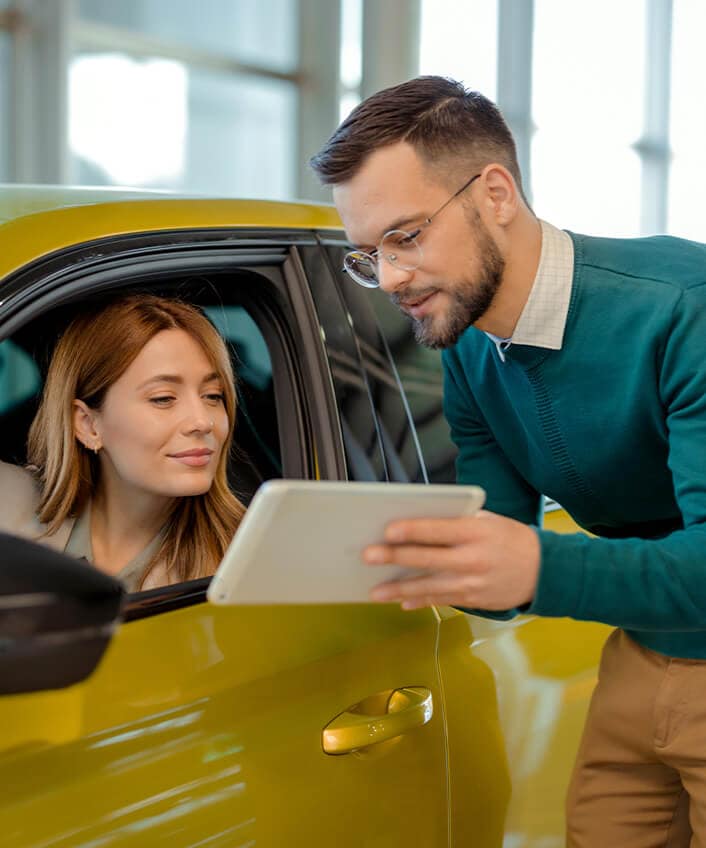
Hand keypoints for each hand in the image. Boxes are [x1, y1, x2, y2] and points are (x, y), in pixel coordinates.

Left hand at [363, 510, 539, 610]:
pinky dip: (419, 600)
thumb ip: (458, 521)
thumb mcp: (489, 520)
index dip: (411, 531)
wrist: (545, 572)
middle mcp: (471, 559)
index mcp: (475, 533)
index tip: (388, 531)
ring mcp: (471, 583)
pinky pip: (440, 600)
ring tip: (375, 591)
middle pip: (426, 558)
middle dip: (394, 557)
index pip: (437, 530)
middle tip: (368, 556)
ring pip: (428, 586)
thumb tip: (420, 523)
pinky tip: (401, 601)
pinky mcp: (472, 601)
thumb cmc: (512, 539)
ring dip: (398, 589)